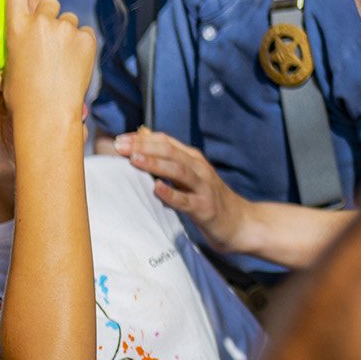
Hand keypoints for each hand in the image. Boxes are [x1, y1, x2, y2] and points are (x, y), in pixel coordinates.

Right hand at [0, 0, 95, 130]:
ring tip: (59, 55)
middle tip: (45, 37)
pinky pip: (85, 32)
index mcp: (16, 27)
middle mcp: (42, 22)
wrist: (49, 113)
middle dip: (48, 15)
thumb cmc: (20, 97)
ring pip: (69, 18)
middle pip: (48, 2)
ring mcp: (66, 29)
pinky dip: (82, 42)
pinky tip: (74, 61)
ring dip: (66, 30)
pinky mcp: (86, 38)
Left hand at [116, 128, 251, 253]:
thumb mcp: (192, 176)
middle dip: (144, 147)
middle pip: (171, 152)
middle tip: (120, 146)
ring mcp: (203, 188)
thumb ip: (172, 163)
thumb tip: (144, 148)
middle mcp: (199, 169)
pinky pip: (185, 200)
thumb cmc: (209, 198)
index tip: (120, 139)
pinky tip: (157, 189)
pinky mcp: (204, 208)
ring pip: (178, 171)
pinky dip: (171, 193)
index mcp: (194, 159)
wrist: (241, 222)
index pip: (167, 142)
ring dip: (155, 164)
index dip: (143, 138)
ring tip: (134, 160)